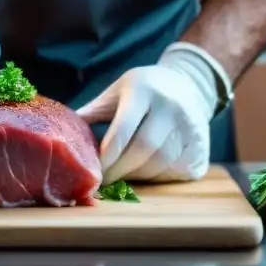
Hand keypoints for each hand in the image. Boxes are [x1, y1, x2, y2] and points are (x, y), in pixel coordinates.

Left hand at [76, 46, 225, 183]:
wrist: (188, 84)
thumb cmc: (144, 90)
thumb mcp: (117, 91)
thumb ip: (93, 111)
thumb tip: (62, 134)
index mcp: (145, 90)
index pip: (124, 128)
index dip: (108, 154)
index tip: (94, 170)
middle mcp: (172, 107)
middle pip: (144, 149)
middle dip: (120, 170)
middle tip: (104, 181)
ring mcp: (192, 127)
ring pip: (161, 164)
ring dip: (138, 176)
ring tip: (123, 175)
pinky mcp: (203, 146)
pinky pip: (177, 171)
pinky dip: (158, 177)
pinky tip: (146, 173)